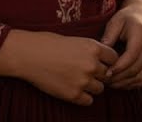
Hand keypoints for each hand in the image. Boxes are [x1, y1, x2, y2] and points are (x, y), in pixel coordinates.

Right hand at [0, 29, 118, 104]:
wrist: (27, 54)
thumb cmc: (47, 43)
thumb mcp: (74, 40)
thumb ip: (90, 50)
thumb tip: (103, 63)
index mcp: (93, 47)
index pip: (114, 58)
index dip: (107, 61)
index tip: (100, 62)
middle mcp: (91, 65)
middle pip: (107, 75)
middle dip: (98, 74)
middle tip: (84, 71)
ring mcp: (83, 81)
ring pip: (99, 89)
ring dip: (91, 86)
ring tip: (77, 80)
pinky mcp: (73, 94)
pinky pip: (88, 100)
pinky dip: (82, 96)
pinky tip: (72, 88)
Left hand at [101, 0, 141, 88]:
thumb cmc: (126, 19)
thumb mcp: (115, 22)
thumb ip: (109, 36)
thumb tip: (101, 54)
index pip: (131, 55)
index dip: (119, 67)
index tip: (105, 73)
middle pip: (136, 69)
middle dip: (119, 78)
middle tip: (104, 81)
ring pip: (140, 77)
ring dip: (124, 83)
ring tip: (110, 83)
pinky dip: (131, 84)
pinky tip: (119, 83)